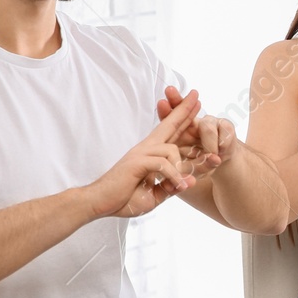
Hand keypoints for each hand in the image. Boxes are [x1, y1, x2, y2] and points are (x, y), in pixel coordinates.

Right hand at [86, 91, 200, 217]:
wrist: (100, 203)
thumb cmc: (125, 198)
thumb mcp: (156, 194)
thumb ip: (173, 186)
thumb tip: (191, 181)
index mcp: (152, 152)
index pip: (170, 130)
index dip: (183, 117)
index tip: (196, 103)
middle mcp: (146, 148)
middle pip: (169, 124)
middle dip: (184, 110)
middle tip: (197, 94)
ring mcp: (140, 153)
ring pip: (172, 150)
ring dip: (181, 169)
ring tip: (182, 185)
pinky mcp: (136, 161)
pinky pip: (163, 164)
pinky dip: (173, 177)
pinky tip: (178, 187)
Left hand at [157, 86, 234, 179]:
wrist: (222, 163)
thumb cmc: (200, 166)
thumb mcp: (187, 169)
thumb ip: (181, 167)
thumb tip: (172, 165)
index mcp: (180, 132)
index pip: (170, 118)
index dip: (166, 110)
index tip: (161, 102)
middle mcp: (193, 123)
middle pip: (184, 108)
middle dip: (177, 101)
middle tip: (169, 91)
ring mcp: (211, 122)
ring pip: (206, 126)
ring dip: (209, 144)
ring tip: (212, 155)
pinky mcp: (227, 125)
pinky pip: (224, 133)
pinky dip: (222, 146)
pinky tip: (222, 151)